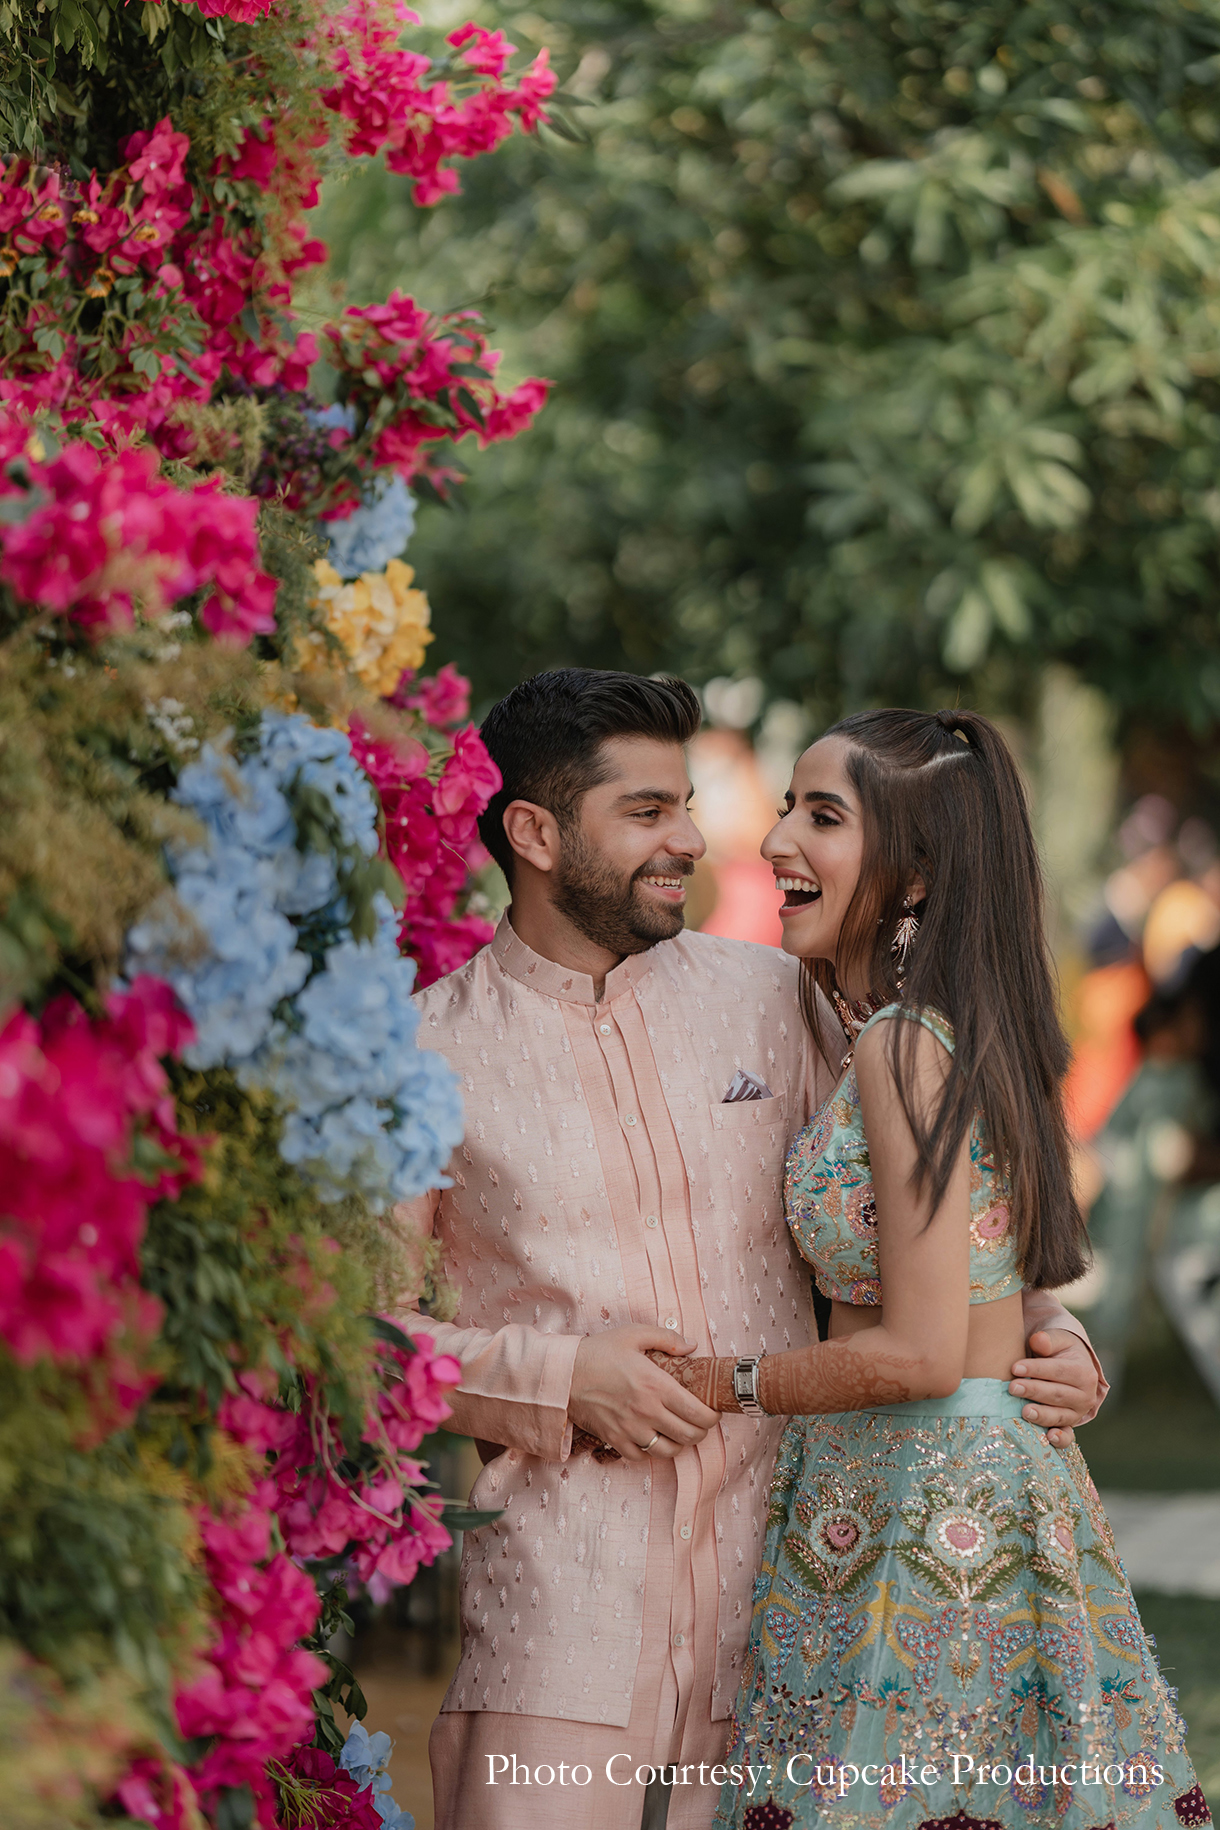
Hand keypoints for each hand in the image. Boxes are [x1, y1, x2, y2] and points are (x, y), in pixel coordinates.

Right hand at [569, 1325, 718, 1461]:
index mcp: (656, 1385)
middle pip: (689, 1435)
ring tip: (679, 1433)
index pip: (697, 1413)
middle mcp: (646, 1411)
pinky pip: (642, 1457)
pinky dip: (652, 1452)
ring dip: (679, 1444)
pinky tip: (653, 1438)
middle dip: (701, 1431)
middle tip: (700, 1423)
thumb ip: (666, 1338)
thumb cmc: (599, 1352)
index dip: (712, 1417)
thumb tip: (692, 1346)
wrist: (563, 1374)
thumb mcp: (633, 1334)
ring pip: (669, 1451)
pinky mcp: (615, 1440)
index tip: (713, 1412)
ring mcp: (630, 1429)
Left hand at [1009, 1327, 1099, 1446]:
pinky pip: (1067, 1437)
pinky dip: (1060, 1439)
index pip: (1059, 1371)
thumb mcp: (1057, 1341)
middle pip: (1057, 1394)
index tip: (1015, 1367)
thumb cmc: (1059, 1352)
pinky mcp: (1068, 1426)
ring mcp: (1077, 1413)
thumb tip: (1038, 1340)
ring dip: (1041, 1415)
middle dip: (1034, 1391)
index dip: (1037, 1369)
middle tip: (1012, 1387)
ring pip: (1059, 1416)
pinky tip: (1048, 1438)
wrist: (1069, 1368)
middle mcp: (1085, 1396)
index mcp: (1084, 1372)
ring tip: (1024, 1411)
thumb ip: (1048, 1341)